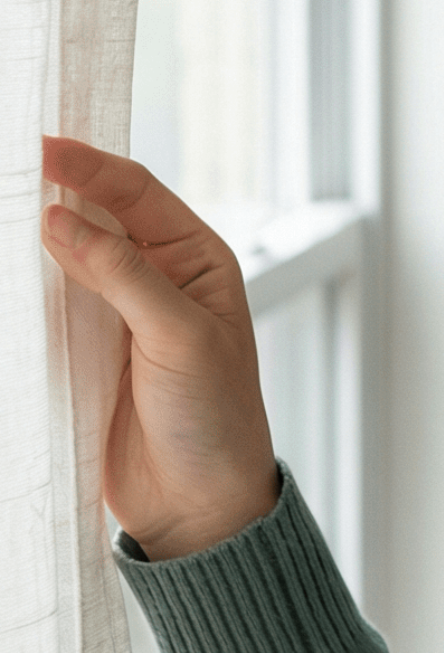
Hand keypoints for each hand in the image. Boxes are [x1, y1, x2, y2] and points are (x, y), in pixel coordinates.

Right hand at [41, 137, 278, 560]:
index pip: (136, 193)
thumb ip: (124, 277)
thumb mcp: (179, 339)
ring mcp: (118, 313)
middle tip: (5, 163)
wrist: (198, 505)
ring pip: (66, 255)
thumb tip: (61, 219)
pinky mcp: (85, 351)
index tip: (39, 146)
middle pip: (96, 214)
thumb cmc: (214, 419)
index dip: (88, 165)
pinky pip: (47, 305)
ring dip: (31, 234)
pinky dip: (22, 285)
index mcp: (197, 261)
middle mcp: (159, 277)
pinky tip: (2, 268)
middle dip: (52, 186)